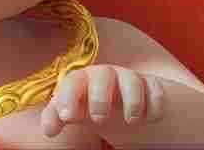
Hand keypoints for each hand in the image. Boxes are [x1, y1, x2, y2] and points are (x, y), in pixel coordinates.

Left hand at [40, 65, 165, 137]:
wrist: (122, 102)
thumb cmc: (89, 105)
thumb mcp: (74, 110)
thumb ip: (58, 115)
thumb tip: (48, 128)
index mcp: (83, 80)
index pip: (73, 81)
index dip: (68, 96)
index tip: (67, 117)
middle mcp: (105, 77)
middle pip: (102, 75)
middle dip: (100, 96)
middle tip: (99, 120)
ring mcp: (129, 81)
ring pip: (132, 79)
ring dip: (132, 100)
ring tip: (132, 121)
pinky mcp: (151, 88)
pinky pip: (155, 89)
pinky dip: (155, 103)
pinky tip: (152, 118)